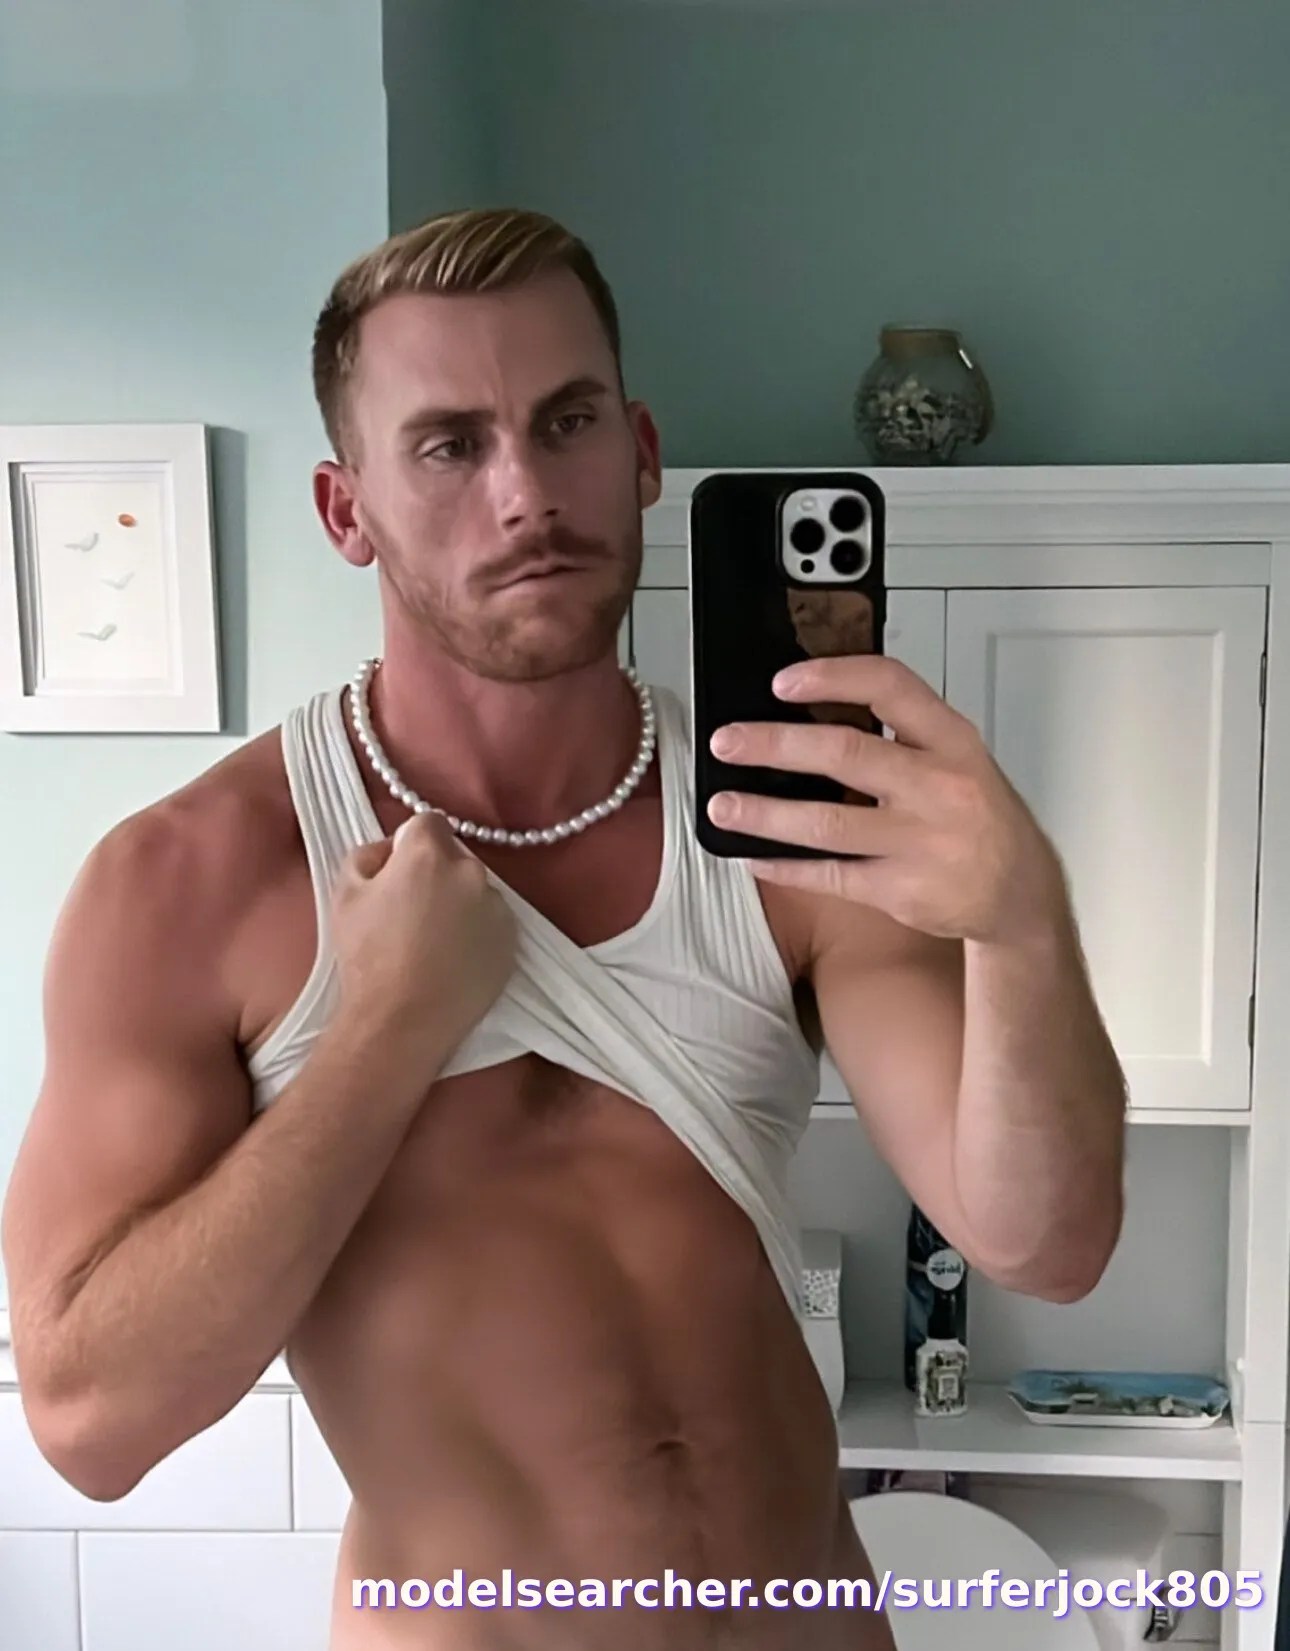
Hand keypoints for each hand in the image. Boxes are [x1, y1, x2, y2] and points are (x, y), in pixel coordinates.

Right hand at [330, 813, 516, 1062]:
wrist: (401, 1022)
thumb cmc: (367, 956)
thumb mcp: (344, 895)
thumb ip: (367, 855)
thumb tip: (389, 851)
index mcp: (429, 854)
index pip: (427, 823)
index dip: (410, 845)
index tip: (398, 872)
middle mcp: (472, 873)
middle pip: (454, 858)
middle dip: (436, 874)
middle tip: (412, 911)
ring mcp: (497, 908)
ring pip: (476, 892)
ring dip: (460, 903)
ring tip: (434, 942)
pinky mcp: (512, 942)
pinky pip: (492, 924)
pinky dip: (477, 933)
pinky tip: (454, 959)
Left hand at [706, 655, 1067, 944]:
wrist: (1021, 893)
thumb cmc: (978, 817)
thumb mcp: (957, 759)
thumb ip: (900, 734)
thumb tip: (808, 713)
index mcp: (951, 740)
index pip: (890, 687)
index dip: (832, 677)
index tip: (782, 680)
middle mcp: (939, 786)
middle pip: (845, 753)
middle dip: (775, 745)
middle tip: (727, 742)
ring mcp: (921, 842)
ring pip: (827, 823)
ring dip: (765, 813)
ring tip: (722, 806)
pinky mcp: (903, 890)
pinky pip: (830, 875)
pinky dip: (786, 866)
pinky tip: (754, 856)